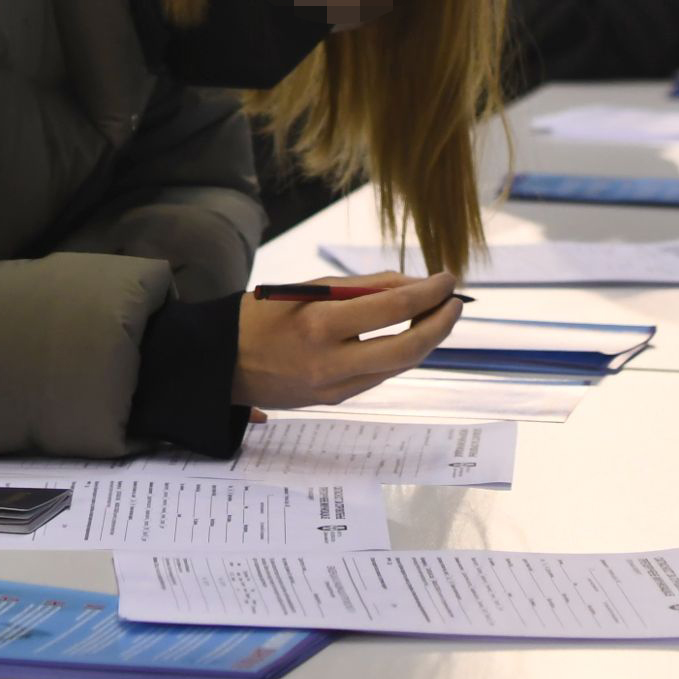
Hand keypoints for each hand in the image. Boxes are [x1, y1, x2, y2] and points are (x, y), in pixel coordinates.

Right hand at [235, 272, 463, 408]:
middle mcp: (331, 361)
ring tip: (436, 314)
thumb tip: (412, 286)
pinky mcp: (334, 400)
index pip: (394, 307)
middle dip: (441, 323)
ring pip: (399, 365)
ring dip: (426, 339)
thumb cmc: (262, 316)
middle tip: (455, 301)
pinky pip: (379, 375)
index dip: (430, 292)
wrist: (223, 364)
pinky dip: (400, 354)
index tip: (448, 278)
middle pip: (408, 347)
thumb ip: (361, 288)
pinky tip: (407, 334)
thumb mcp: (308, 290)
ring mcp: (334, 388)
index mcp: (320, 323)